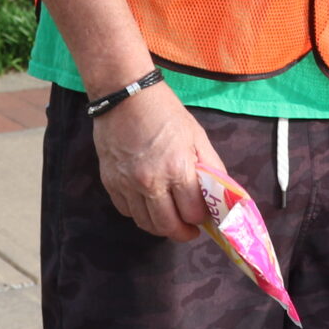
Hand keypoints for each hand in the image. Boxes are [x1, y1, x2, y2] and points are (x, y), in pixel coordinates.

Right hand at [90, 82, 225, 241]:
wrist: (125, 96)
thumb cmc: (166, 113)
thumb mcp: (197, 137)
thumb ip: (210, 168)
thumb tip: (218, 195)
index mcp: (177, 169)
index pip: (192, 213)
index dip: (202, 218)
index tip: (205, 217)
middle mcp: (150, 182)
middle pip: (168, 226)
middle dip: (183, 232)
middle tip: (189, 230)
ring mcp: (127, 185)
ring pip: (145, 224)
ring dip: (161, 226)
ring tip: (170, 219)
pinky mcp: (110, 183)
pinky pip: (126, 211)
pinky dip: (140, 213)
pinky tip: (148, 203)